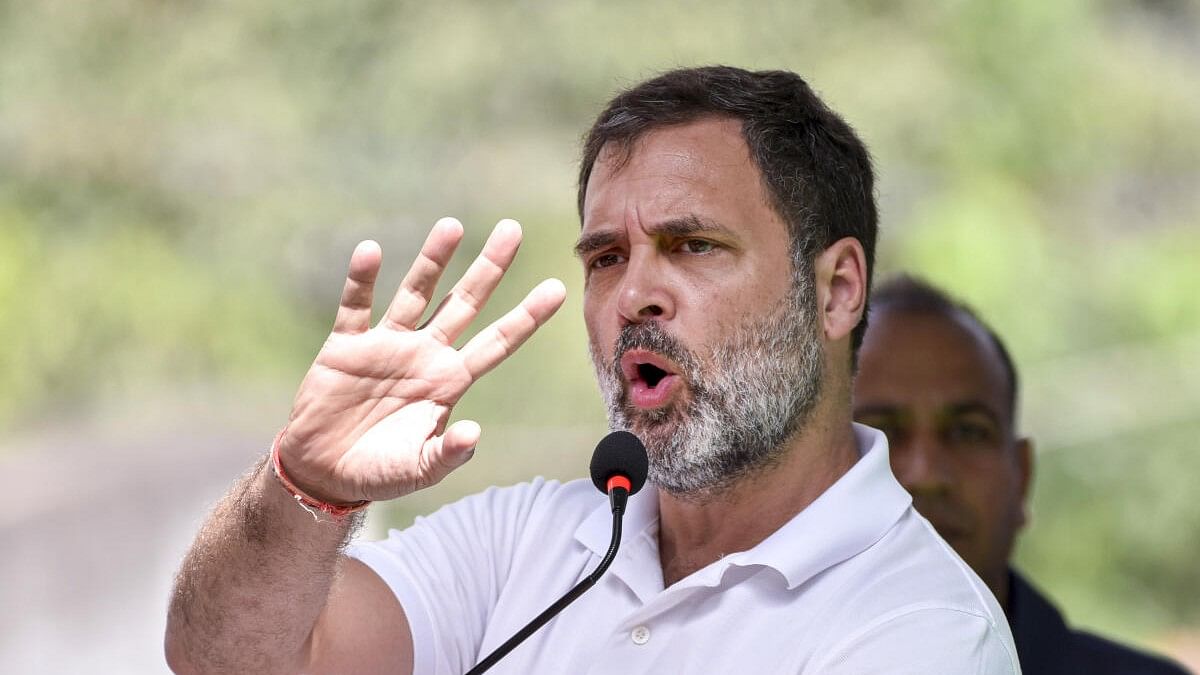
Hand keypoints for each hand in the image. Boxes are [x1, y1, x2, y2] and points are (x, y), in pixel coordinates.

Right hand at [278, 217, 565, 503]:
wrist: (325, 471)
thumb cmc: (381, 470)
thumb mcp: (420, 468)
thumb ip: (448, 452)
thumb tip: (473, 434)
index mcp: (450, 380)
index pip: (497, 342)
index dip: (526, 317)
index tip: (557, 289)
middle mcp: (425, 354)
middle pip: (464, 303)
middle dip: (489, 268)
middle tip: (513, 229)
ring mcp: (387, 345)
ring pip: (416, 294)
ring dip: (432, 261)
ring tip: (453, 226)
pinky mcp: (346, 346)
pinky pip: (356, 306)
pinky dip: (361, 280)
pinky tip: (371, 251)